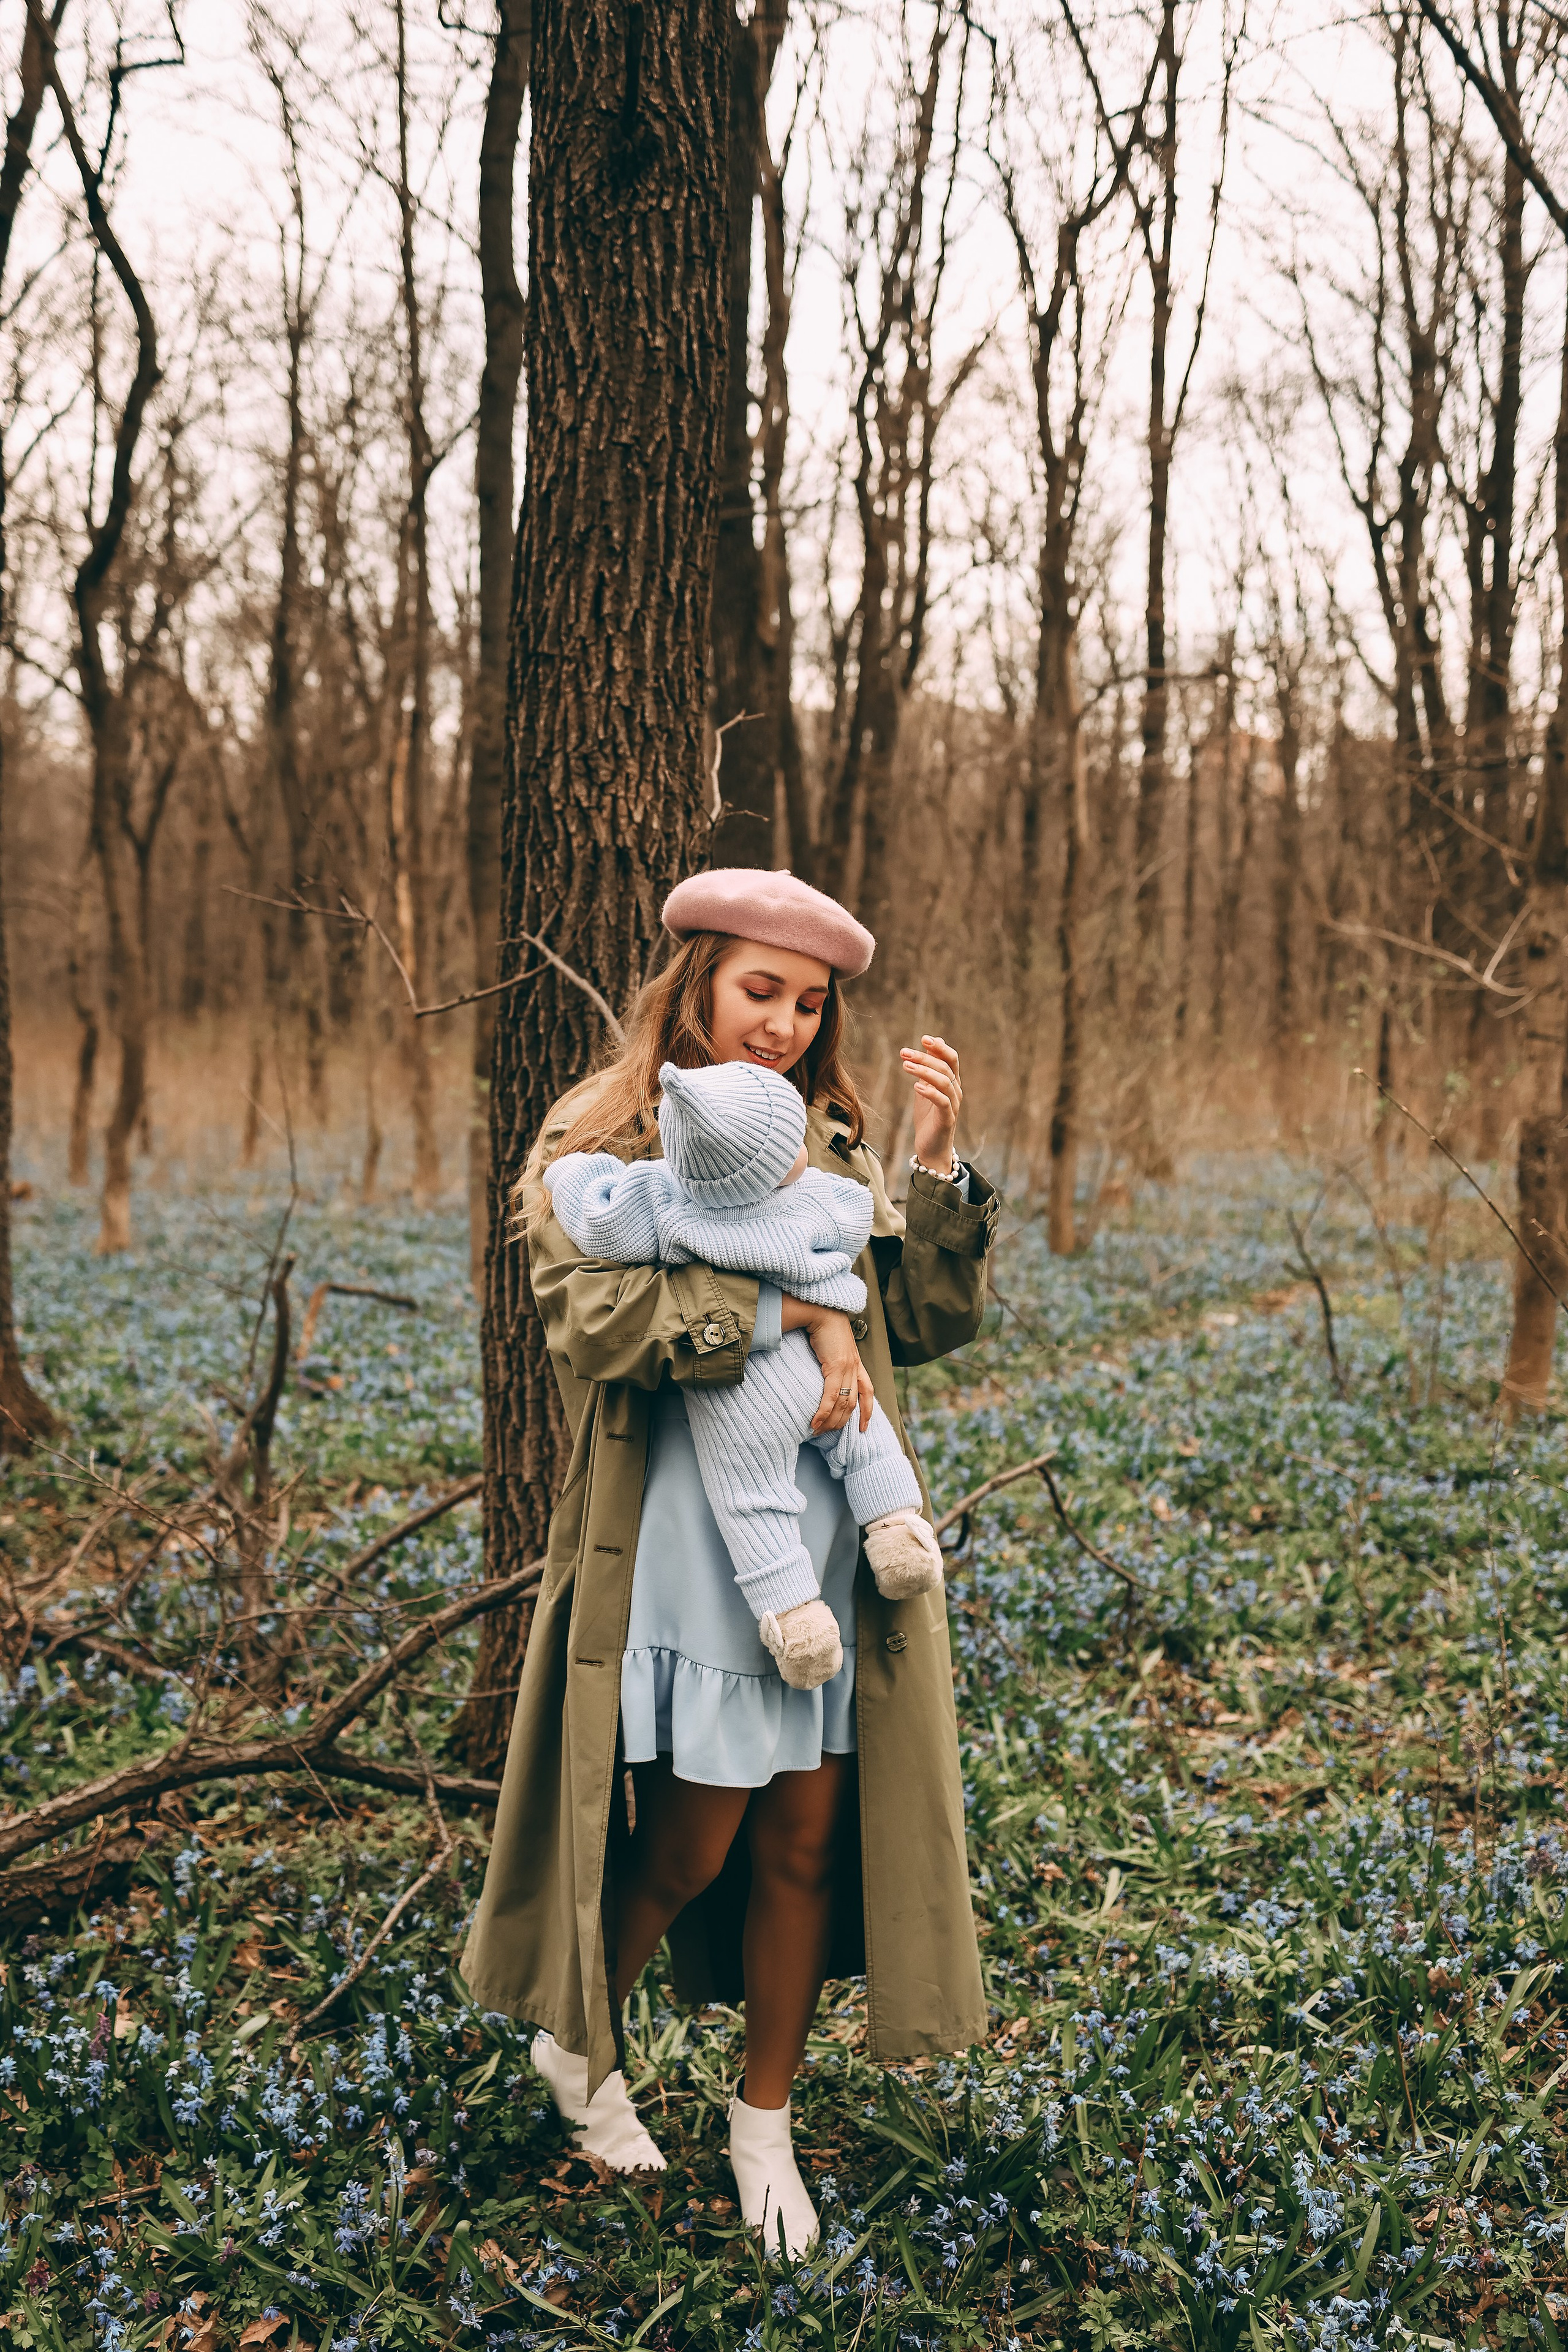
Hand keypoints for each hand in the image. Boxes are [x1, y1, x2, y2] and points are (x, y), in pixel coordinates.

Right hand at [780, 1297, 874, 1432]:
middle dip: (842, 1421)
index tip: (863, 1427)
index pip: (868, 1391)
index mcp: (856, 1363)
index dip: (867, 1411)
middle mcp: (855, 1366)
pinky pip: (832, 1395)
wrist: (821, 1310)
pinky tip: (816, 1422)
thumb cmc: (823, 1326)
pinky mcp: (837, 1365)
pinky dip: (824, 1411)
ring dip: (831, 1420)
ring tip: (818, 1432)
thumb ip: (832, 1361)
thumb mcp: (832, 1347)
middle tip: (828, 1433)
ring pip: (843, 1402)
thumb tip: (822, 1373)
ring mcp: (848, 1366)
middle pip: (853, 1402)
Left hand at [900, 1034, 961, 1172]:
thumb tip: (932, 1042)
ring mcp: (953, 1105)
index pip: (951, 1059)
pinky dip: (930, 1092)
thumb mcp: (925, 1088)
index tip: (923, 1038)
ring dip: (924, 1072)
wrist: (930, 1147)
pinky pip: (942, 1102)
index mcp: (951, 1082)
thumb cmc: (928, 1117)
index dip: (939, 1047)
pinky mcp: (947, 1119)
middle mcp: (955, 1091)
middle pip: (945, 1068)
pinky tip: (915, 1087)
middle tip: (904, 1052)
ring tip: (905, 1066)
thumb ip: (928, 1068)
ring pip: (944, 1082)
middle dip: (925, 1057)